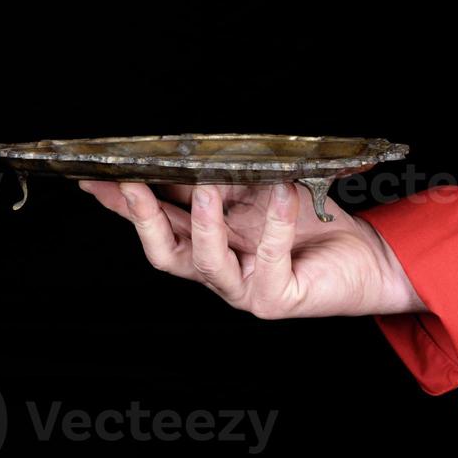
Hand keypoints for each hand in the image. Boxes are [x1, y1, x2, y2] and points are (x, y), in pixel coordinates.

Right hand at [79, 180, 425, 318]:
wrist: (363, 257)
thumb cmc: (311, 225)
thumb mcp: (261, 195)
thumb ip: (227, 183)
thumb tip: (192, 158)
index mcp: (207, 242)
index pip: (156, 221)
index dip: (122, 203)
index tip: (94, 177)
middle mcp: (218, 270)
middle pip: (165, 250)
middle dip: (144, 216)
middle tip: (132, 183)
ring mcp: (244, 288)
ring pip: (207, 262)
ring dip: (204, 223)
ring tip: (207, 188)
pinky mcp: (276, 299)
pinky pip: (271, 259)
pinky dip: (276, 224)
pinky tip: (282, 193)